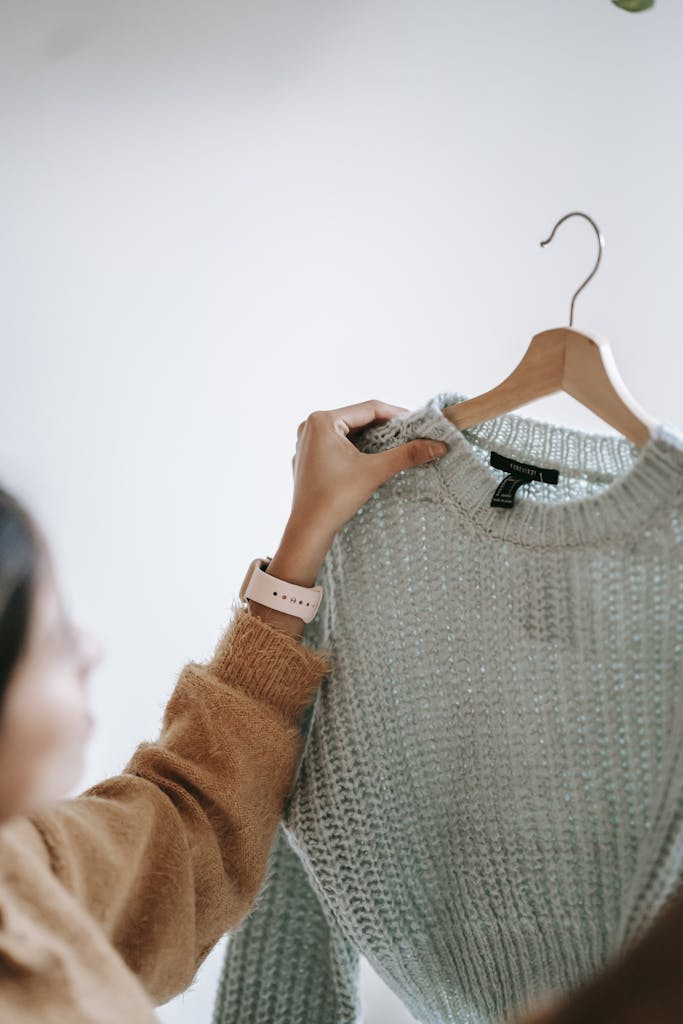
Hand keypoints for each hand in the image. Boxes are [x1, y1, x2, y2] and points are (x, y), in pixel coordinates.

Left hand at [288, 399, 447, 549]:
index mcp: (322, 421)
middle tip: (411, 435)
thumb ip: (407, 455)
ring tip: (396, 446)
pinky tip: (373, 459)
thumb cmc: (333, 499)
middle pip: (358, 420)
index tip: (418, 423)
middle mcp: (310, 427)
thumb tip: (439, 445)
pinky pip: (337, 446)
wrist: (308, 531)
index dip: (397, 415)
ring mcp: (307, 443)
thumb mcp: (375, 471)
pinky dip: (357, 449)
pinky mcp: (308, 459)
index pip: (368, 409)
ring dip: (372, 438)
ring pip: (348, 433)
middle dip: (385, 428)